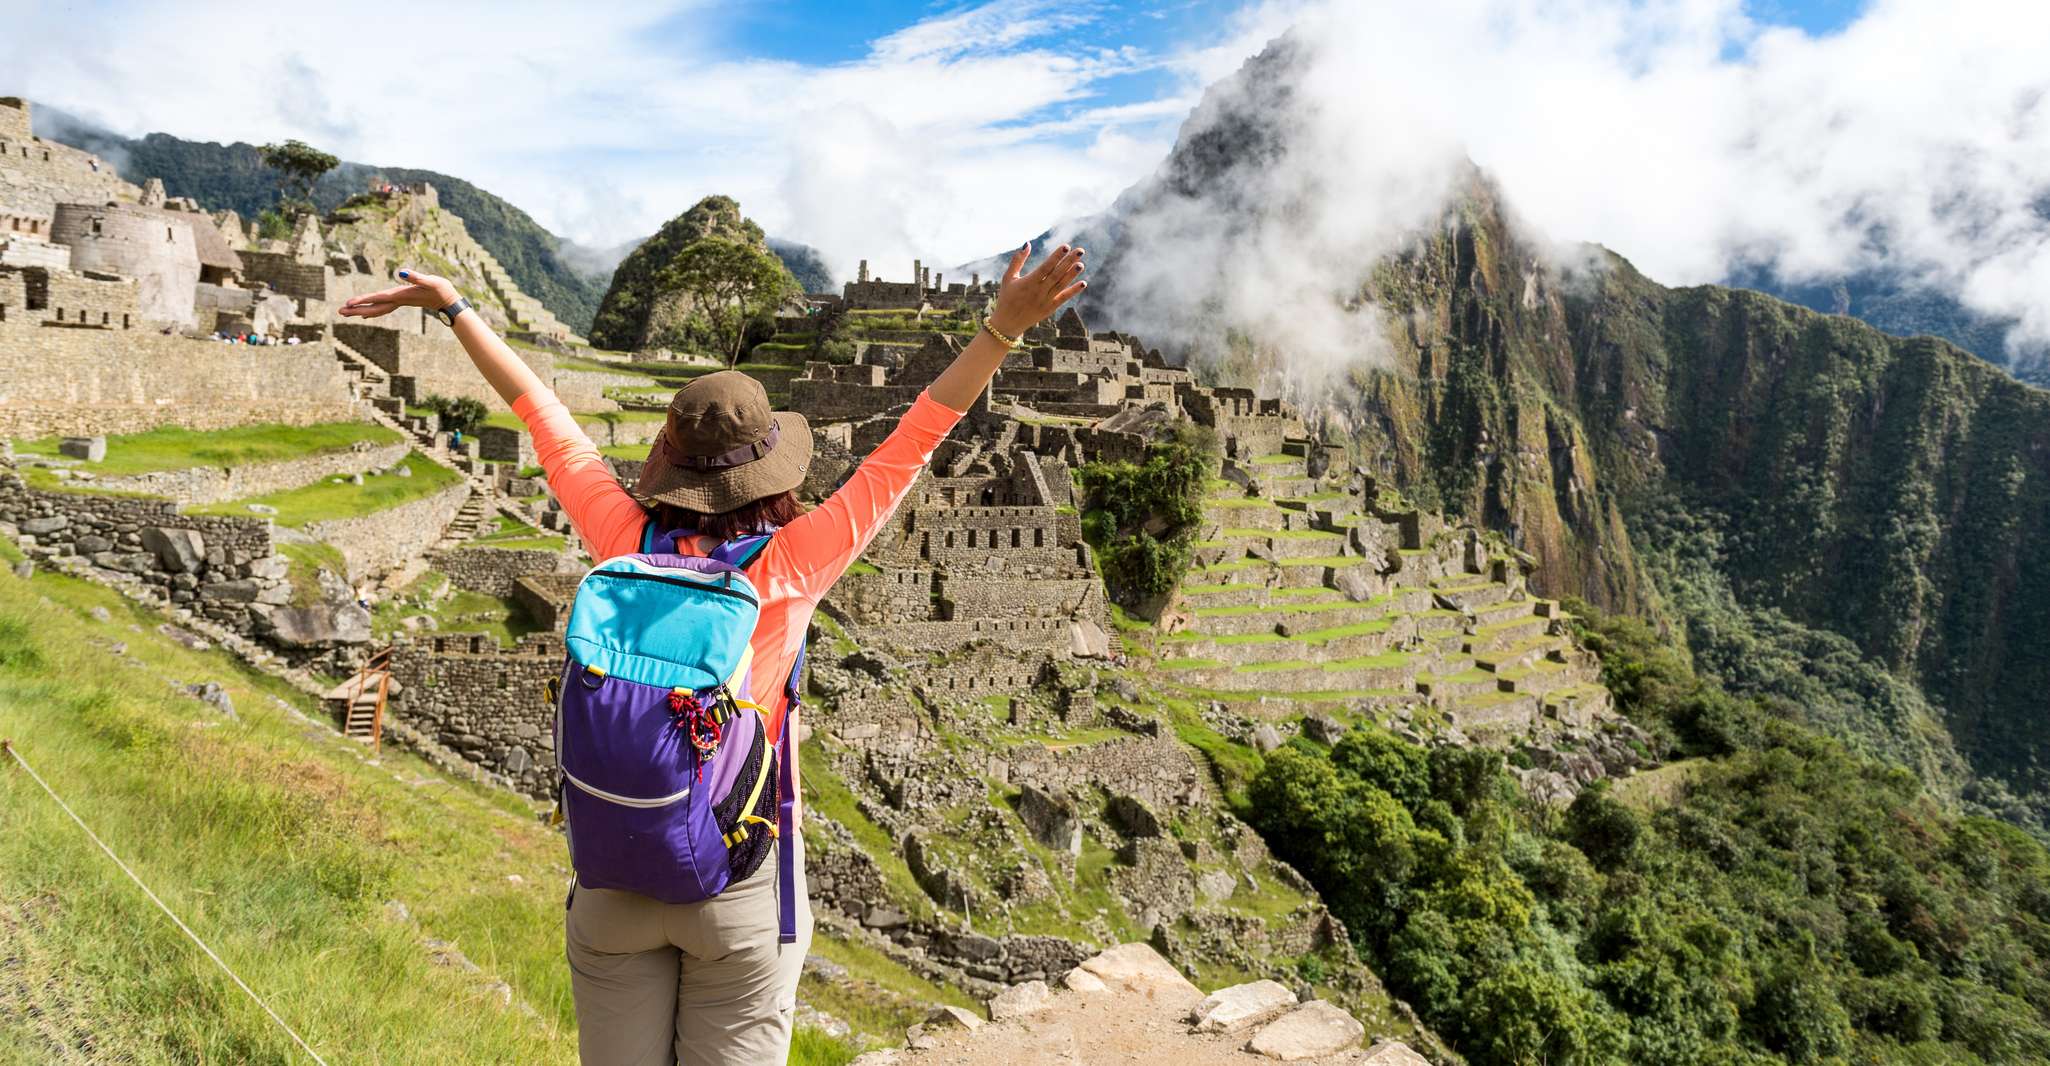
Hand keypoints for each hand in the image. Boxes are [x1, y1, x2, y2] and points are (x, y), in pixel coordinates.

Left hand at [337, 269, 458, 318]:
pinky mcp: (402, 301)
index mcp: (401, 295)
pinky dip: (371, 310)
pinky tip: (365, 314)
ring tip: (346, 313)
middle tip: (340, 312)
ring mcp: (399, 302)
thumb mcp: (430, 280)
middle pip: (373, 308)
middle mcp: (398, 301)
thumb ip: (416, 276)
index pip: (378, 298)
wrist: (449, 301)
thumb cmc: (441, 289)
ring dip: (361, 311)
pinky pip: (382, 308)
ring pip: (376, 309)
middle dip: (356, 310)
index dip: (363, 300)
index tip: (348, 303)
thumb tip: (400, 272)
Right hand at [990, 243, 1084, 336]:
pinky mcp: (1049, 309)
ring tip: (1081, 263)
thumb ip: (1017, 260)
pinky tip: (1083, 283)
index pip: (1045, 267)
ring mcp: (1045, 301)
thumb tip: (1027, 243)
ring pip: (1061, 285)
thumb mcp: (1008, 278)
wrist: (1007, 323)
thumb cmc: (1006, 297)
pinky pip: (1063, 298)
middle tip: (1080, 251)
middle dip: (1068, 262)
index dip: (1056, 257)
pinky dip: (1073, 291)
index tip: (1066, 246)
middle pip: (1056, 274)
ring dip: (1072, 275)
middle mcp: (1038, 292)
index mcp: (1028, 283)